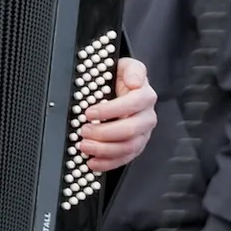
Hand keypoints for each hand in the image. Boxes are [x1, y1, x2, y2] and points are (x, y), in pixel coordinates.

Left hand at [79, 56, 155, 171]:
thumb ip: (133, 69)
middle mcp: (147, 116)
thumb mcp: (126, 67)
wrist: (125, 91)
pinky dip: (108, 163)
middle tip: (83, 131)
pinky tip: (92, 162)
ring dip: (104, 150)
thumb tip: (134, 81)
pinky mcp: (135, 147)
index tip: (89, 112)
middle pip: (130, 129)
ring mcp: (143, 134)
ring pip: (128, 147)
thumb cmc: (123, 80)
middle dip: (103, 133)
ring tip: (84, 146)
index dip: (110, 110)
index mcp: (145, 96)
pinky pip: (125, 159)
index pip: (133, 104)